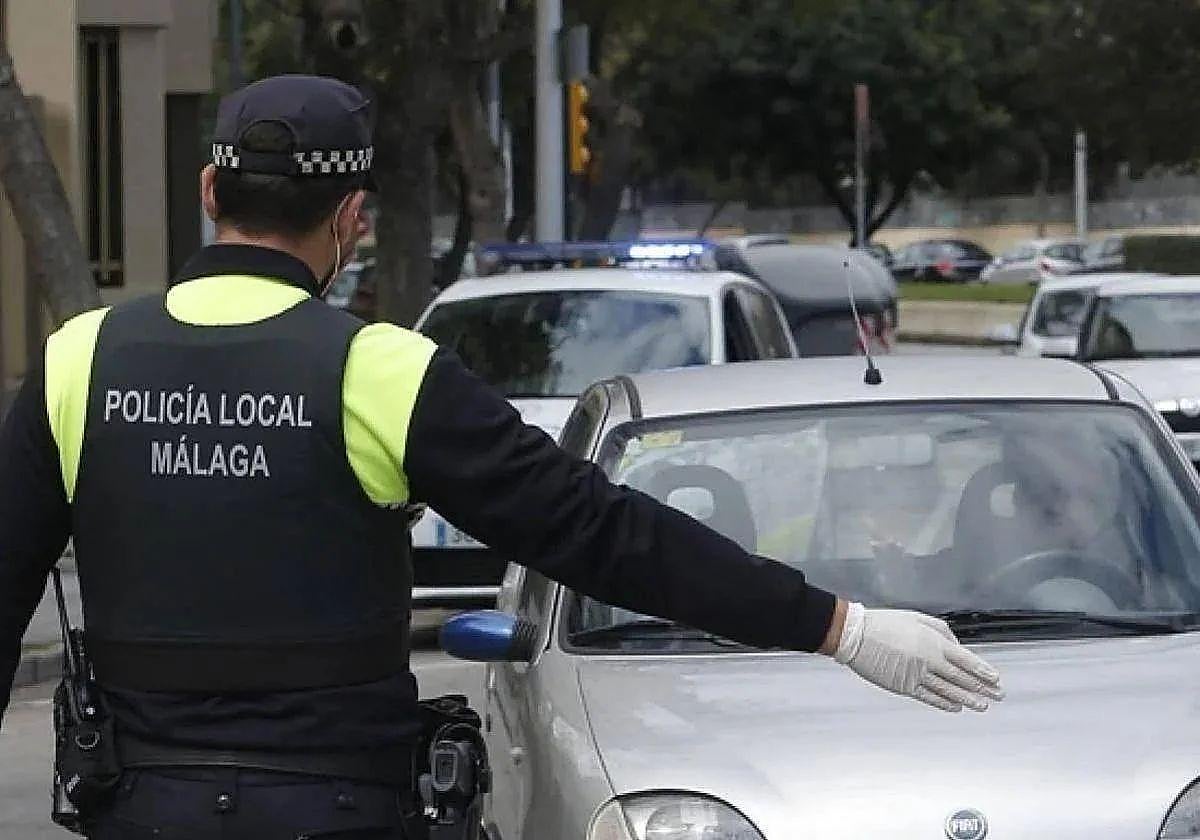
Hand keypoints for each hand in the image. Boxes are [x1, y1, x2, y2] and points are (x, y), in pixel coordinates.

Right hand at [832, 602, 1003, 712]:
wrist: (856, 635)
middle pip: (962, 678)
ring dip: (968, 699)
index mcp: (933, 642)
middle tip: (997, 695)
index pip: (966, 660)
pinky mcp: (904, 686)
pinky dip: (944, 703)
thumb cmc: (884, 623)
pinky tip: (955, 707)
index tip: (996, 679)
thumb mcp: (917, 618)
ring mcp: (917, 675)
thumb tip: (957, 646)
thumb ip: (941, 631)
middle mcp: (929, 661)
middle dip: (982, 688)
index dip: (983, 671)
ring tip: (981, 706)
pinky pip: (929, 697)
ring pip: (948, 691)